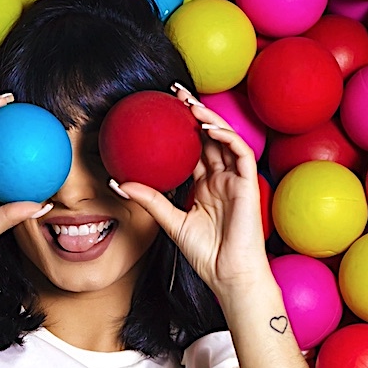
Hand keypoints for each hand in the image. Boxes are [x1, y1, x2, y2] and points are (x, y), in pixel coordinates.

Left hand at [113, 85, 270, 295]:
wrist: (228, 275)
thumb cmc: (205, 253)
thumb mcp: (170, 221)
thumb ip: (150, 200)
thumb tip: (118, 183)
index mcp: (206, 185)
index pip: (193, 148)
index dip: (180, 127)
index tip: (161, 109)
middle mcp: (221, 177)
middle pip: (209, 136)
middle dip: (194, 111)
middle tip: (174, 91)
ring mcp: (236, 180)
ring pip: (225, 138)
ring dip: (209, 118)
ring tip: (188, 102)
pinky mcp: (249, 185)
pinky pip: (241, 153)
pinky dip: (226, 137)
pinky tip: (208, 127)